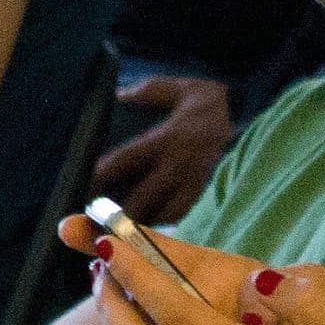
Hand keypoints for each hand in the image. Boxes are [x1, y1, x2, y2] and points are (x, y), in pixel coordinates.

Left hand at [93, 75, 234, 224]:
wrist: (245, 110)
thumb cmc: (202, 100)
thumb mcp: (175, 88)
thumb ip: (145, 92)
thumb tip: (117, 96)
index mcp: (167, 137)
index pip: (126, 159)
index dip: (101, 175)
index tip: (80, 187)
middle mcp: (180, 163)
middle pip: (143, 198)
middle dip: (117, 215)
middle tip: (91, 225)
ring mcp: (195, 180)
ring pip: (163, 214)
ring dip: (138, 225)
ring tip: (112, 236)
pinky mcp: (205, 190)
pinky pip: (182, 215)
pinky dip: (161, 223)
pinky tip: (142, 230)